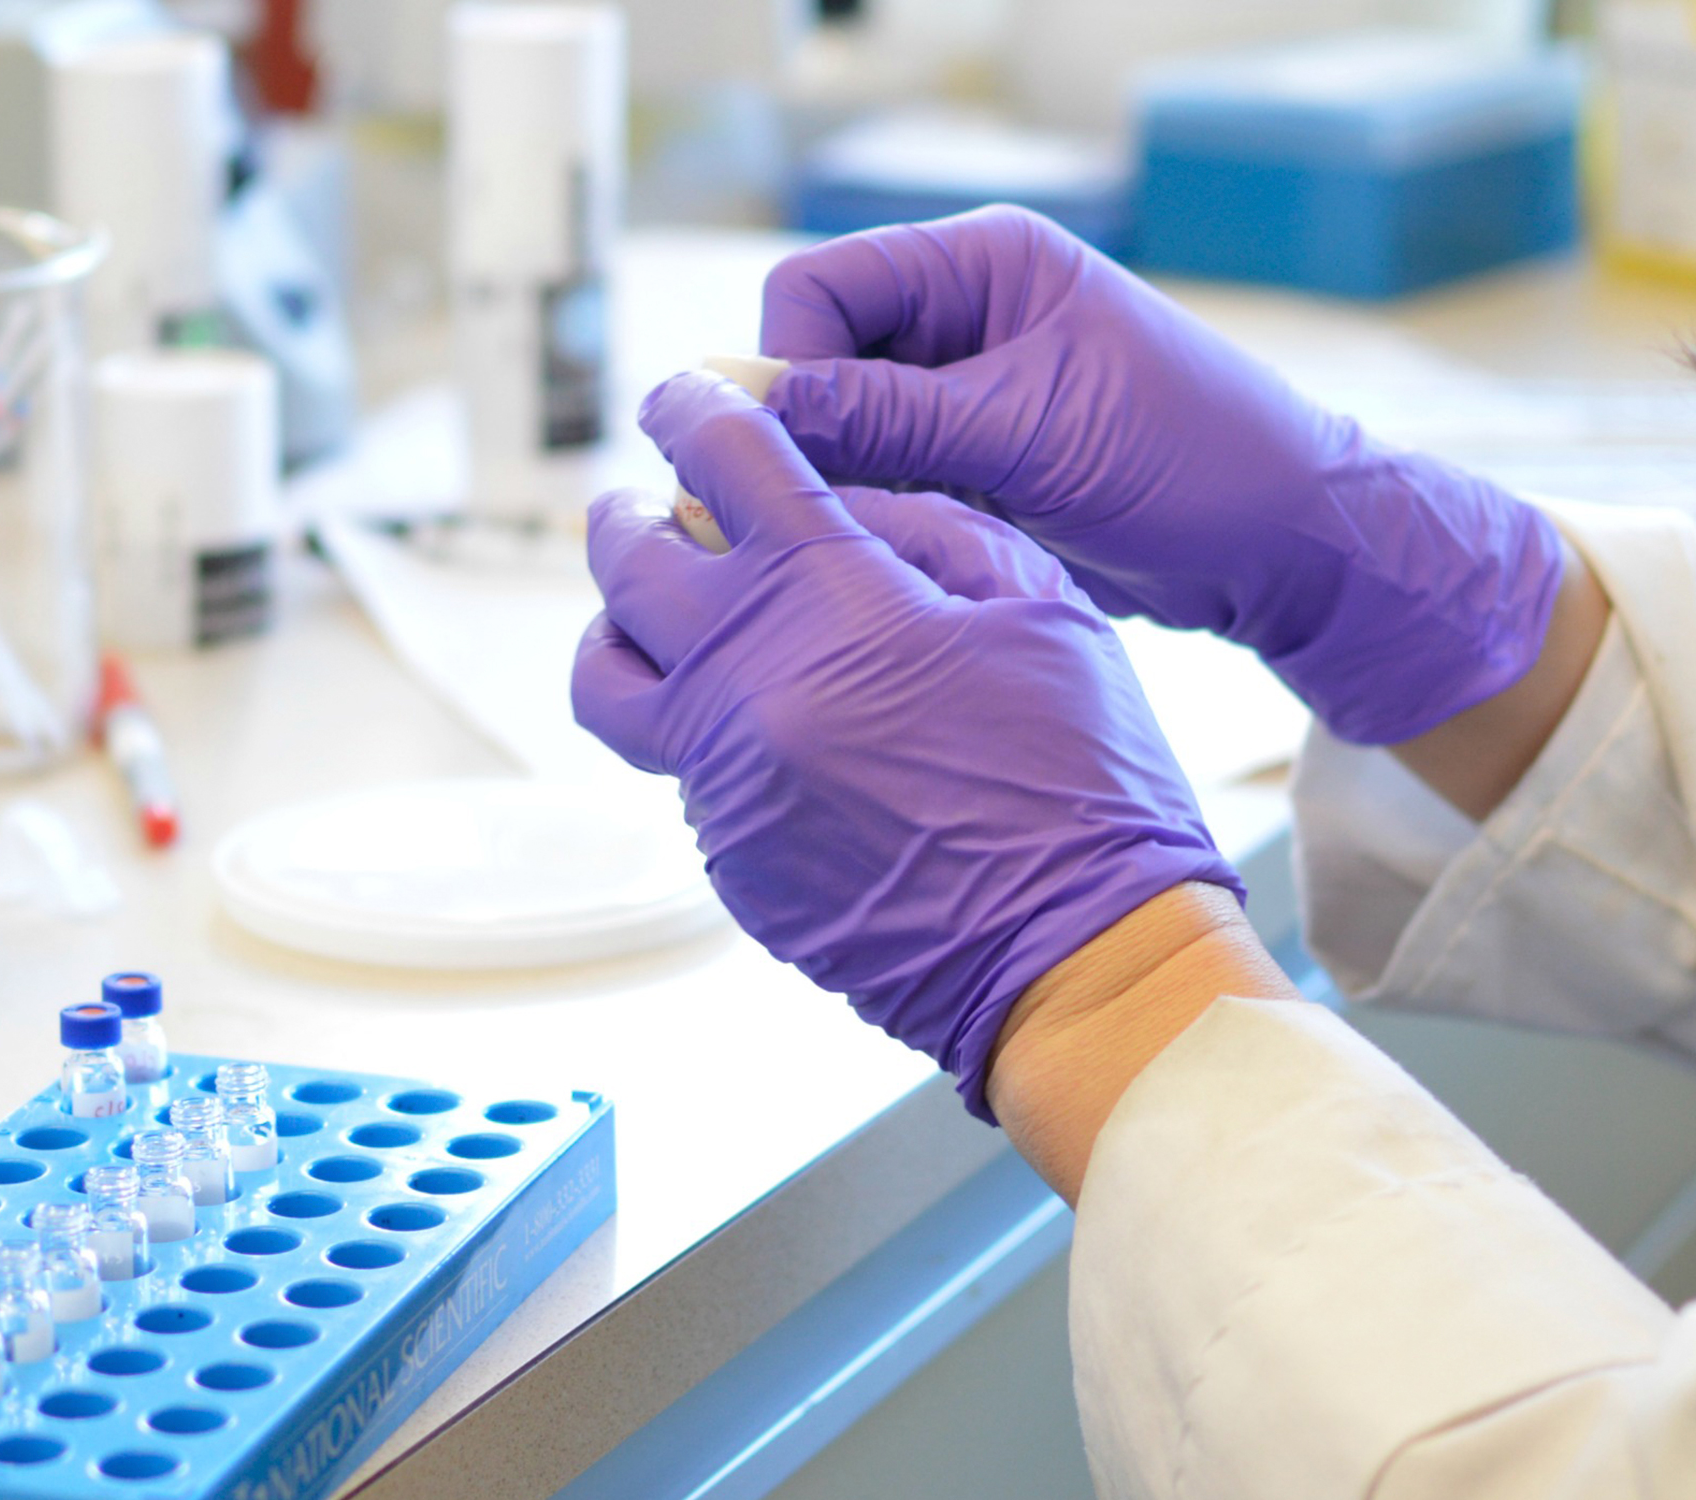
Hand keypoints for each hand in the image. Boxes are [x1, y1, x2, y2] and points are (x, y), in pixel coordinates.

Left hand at [574, 373, 1237, 1117]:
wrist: (1081, 957)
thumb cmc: (1088, 778)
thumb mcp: (1040, 606)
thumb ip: (927, 526)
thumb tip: (843, 498)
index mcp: (826, 599)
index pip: (723, 462)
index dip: (696, 408)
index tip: (685, 397)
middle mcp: (743, 685)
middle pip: (626, 565)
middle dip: (628, 516)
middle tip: (646, 504)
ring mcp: (722, 782)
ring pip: (608, 682)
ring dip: (622, 631)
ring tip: (659, 619)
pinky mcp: (728, 861)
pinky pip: (681, 771)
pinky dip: (703, 729)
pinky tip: (774, 731)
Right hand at [757, 205, 1566, 745]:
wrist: (1290, 548)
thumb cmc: (1193, 463)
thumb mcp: (1035, 434)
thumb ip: (894, 418)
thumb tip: (764, 410)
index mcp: (985, 263)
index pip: (820, 289)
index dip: (786, 367)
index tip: (789, 455)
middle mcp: (967, 313)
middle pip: (820, 360)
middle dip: (810, 436)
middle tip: (822, 515)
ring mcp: (970, 391)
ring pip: (846, 431)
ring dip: (849, 487)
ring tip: (885, 542)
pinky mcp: (980, 461)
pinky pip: (888, 481)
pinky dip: (885, 519)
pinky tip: (914, 559)